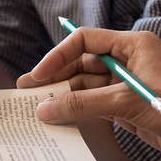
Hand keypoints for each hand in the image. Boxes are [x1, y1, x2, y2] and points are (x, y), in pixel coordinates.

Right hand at [17, 28, 160, 157]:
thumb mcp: (128, 102)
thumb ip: (84, 105)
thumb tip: (46, 109)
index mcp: (132, 47)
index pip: (84, 42)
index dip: (58, 56)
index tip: (39, 75)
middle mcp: (127, 63)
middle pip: (81, 65)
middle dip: (55, 78)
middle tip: (28, 91)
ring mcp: (126, 86)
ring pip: (85, 87)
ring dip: (63, 97)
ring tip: (38, 107)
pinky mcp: (127, 108)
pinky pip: (93, 106)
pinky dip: (76, 111)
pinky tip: (59, 117)